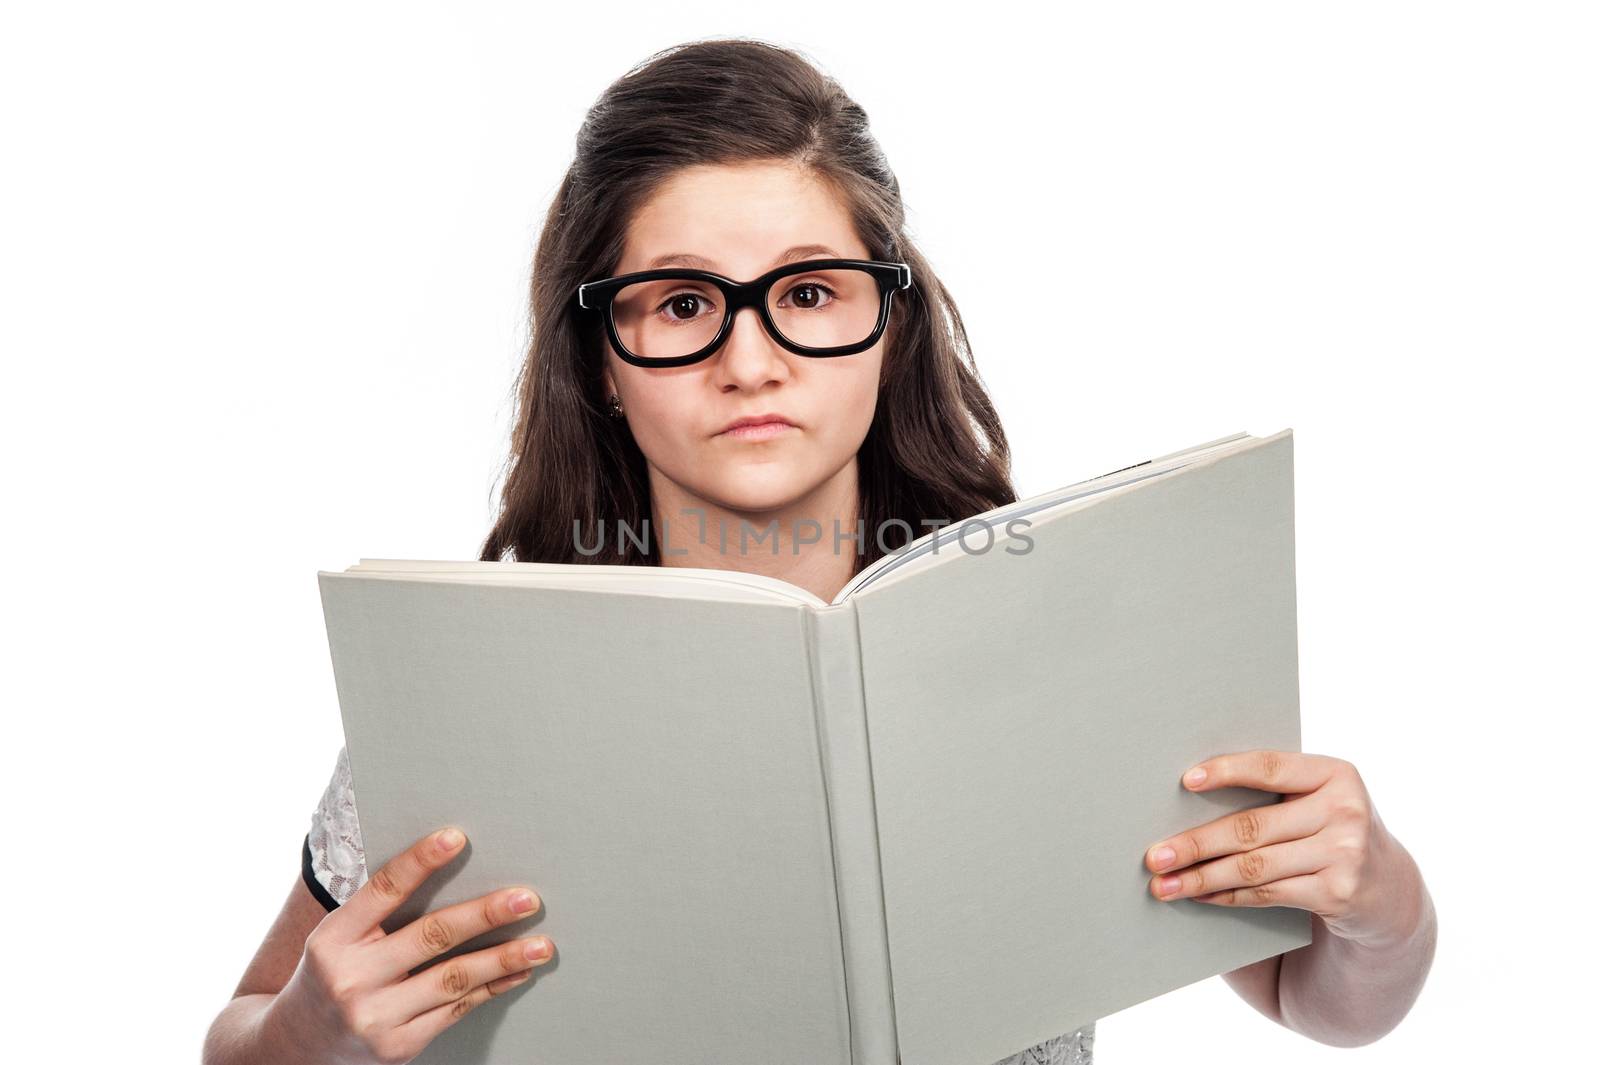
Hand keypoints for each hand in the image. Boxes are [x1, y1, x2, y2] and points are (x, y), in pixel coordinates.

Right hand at [269, 827, 553, 1064]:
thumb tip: (449, 865)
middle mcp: (351, 978)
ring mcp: (375, 1017)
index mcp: (333, 938)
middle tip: (526, 899)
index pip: (383, 890)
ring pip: (454, 979)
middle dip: (486, 915)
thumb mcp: (338, 936)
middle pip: (431, 936)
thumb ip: (380, 909)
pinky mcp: (398, 1046)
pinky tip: (517, 972)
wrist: (295, 1046)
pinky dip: (492, 988)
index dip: (421, 861)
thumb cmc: (330, 974)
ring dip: (504, 958)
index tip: (457, 837)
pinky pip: (456, 1010)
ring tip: (542, 944)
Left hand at [1143, 750, 1419, 946]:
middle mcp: (1344, 811)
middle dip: (1195, 843)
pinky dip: (1227, 895)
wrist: (1388, 889)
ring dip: (1201, 877)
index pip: (1271, 767)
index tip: (1185, 781)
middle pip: (1252, 826)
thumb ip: (1275, 791)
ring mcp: (1345, 854)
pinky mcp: (1339, 893)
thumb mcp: (1318, 800)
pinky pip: (1268, 893)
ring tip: (1163, 883)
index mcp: (1335, 773)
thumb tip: (1190, 791)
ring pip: (1254, 866)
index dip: (1226, 771)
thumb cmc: (1330, 830)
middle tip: (1154, 854)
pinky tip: (1198, 896)